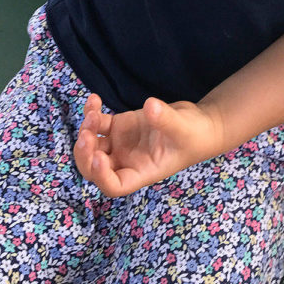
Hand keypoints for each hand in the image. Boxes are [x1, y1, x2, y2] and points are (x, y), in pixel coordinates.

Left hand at [73, 93, 223, 196]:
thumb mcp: (183, 128)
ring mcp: (120, 144)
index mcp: (140, 172)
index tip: (99, 156)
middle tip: (87, 135)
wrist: (198, 124)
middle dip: (85, 154)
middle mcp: (126, 162)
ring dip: (87, 130)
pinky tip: (95, 99)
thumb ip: (165, 119)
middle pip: (94, 169)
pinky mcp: (119, 127)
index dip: (102, 175)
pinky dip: (92, 112)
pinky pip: (98, 124)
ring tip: (93, 112)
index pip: (114, 185)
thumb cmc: (194, 135)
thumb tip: (150, 106)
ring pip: (92, 145)